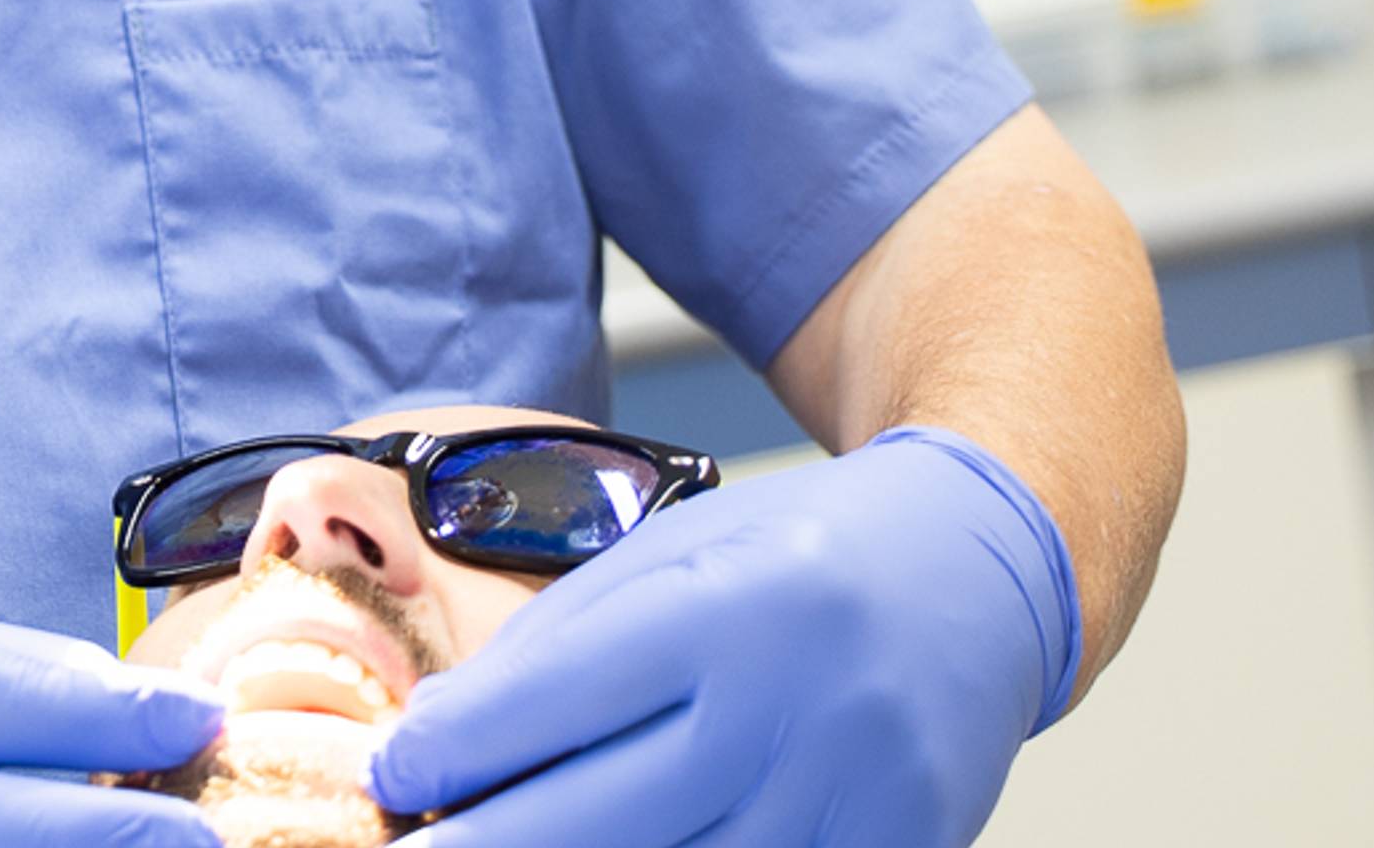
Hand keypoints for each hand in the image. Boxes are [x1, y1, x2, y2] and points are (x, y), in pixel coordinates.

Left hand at [366, 427, 1079, 847]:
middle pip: (611, 812)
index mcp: (734, 602)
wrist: (980, 576)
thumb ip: (561, 645)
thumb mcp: (676, 555)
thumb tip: (439, 742)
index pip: (569, 693)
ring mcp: (855, 797)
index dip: (464, 747)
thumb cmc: (802, 557)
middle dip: (492, 844)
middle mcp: (797, 704)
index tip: (392, 777)